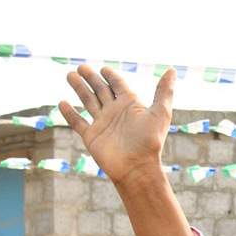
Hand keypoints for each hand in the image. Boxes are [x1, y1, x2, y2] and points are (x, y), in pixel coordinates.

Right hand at [59, 65, 174, 186]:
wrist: (136, 167)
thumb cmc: (150, 141)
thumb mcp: (160, 113)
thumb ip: (164, 91)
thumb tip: (172, 70)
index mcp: (130, 105)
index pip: (118, 85)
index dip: (111, 76)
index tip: (103, 68)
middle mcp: (115, 112)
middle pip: (100, 90)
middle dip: (91, 78)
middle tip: (81, 67)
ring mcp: (102, 124)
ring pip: (88, 101)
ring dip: (79, 88)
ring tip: (70, 75)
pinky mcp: (91, 136)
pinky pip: (77, 122)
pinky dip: (69, 113)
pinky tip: (62, 103)